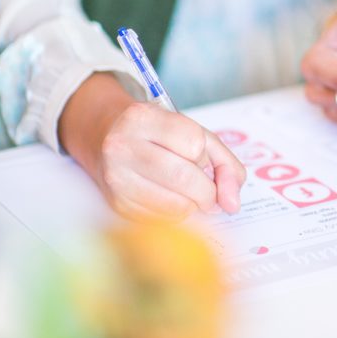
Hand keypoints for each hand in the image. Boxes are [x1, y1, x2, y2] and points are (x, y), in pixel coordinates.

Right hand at [60, 74, 246, 219]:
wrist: (104, 136)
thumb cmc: (155, 133)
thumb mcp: (191, 131)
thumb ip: (223, 161)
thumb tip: (233, 202)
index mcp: (143, 118)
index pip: (194, 143)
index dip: (206, 157)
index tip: (201, 158)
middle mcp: (123, 145)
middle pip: (185, 178)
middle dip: (208, 192)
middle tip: (209, 192)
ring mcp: (116, 177)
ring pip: (175, 205)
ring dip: (193, 205)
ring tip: (188, 193)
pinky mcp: (116, 203)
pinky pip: (161, 219)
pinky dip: (175, 214)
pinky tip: (169, 198)